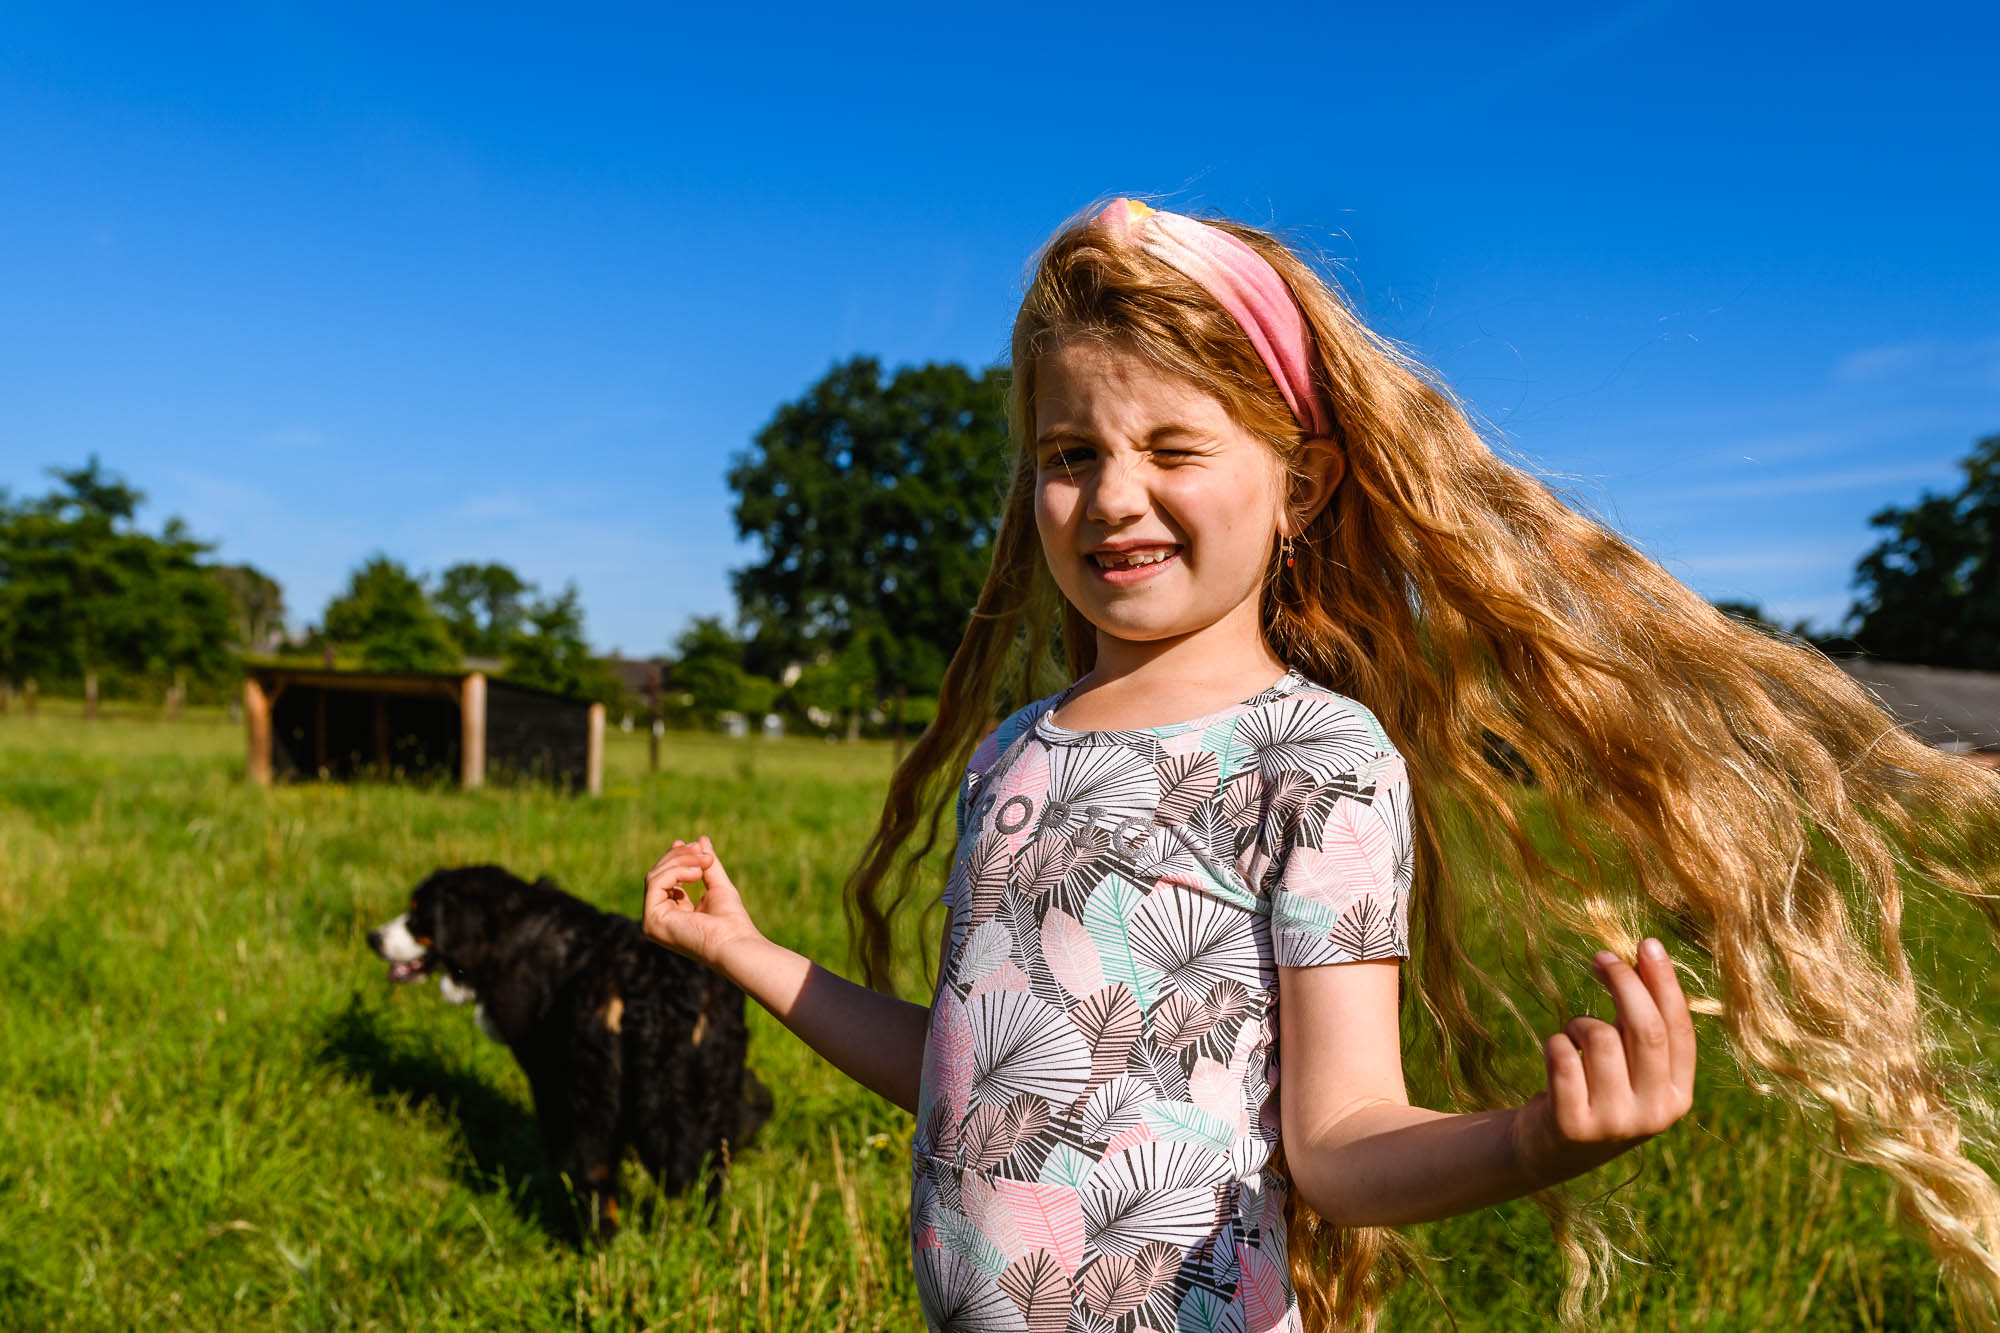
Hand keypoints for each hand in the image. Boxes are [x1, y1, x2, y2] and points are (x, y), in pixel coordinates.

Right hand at [642, 836, 761, 971]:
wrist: (735, 941)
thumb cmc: (731, 920)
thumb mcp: (717, 884)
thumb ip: (707, 864)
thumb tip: (700, 839)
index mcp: (672, 913)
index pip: (664, 879)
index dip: (674, 859)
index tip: (691, 843)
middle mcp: (658, 919)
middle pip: (658, 875)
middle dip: (680, 857)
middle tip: (702, 851)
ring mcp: (652, 921)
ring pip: (655, 876)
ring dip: (682, 861)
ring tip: (706, 861)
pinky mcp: (652, 921)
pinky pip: (656, 882)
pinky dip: (676, 871)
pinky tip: (697, 873)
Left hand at [1512, 937, 1696, 1179]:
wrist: (1547, 1149)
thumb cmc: (1594, 1090)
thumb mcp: (1629, 1063)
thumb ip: (1642, 1019)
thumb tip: (1645, 953)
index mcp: (1678, 1095)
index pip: (1679, 1029)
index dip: (1664, 983)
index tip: (1646, 944)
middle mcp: (1655, 1114)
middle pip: (1644, 1029)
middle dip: (1624, 983)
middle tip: (1601, 958)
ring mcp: (1614, 1123)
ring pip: (1599, 1037)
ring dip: (1579, 1023)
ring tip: (1573, 1037)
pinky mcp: (1572, 1126)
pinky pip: (1562, 1056)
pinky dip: (1555, 1042)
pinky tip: (1554, 1055)